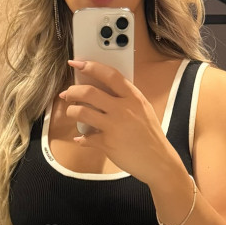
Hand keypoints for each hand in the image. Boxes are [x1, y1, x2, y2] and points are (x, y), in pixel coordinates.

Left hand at [60, 59, 181, 185]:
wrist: (158, 161)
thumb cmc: (150, 135)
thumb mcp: (143, 110)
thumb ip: (125, 99)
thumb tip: (102, 90)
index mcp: (133, 97)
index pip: (110, 75)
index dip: (91, 66)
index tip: (76, 63)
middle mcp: (123, 109)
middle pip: (89, 92)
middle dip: (73, 91)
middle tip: (67, 94)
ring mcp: (114, 126)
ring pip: (82, 112)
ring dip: (71, 111)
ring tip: (71, 112)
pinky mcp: (108, 143)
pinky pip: (86, 137)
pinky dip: (81, 138)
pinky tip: (81, 138)